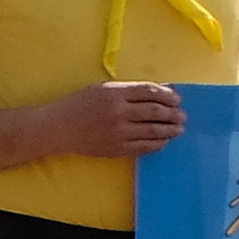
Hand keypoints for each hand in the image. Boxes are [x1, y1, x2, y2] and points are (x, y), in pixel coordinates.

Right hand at [47, 80, 188, 157]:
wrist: (57, 128)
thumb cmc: (79, 104)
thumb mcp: (101, 90)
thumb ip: (129, 91)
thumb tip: (159, 91)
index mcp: (114, 93)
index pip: (149, 91)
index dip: (167, 95)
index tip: (176, 99)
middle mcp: (118, 112)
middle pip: (155, 111)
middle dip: (173, 114)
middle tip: (181, 116)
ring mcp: (118, 132)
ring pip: (153, 131)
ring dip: (170, 130)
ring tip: (178, 129)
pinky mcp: (117, 148)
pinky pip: (144, 147)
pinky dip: (158, 144)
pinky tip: (163, 140)